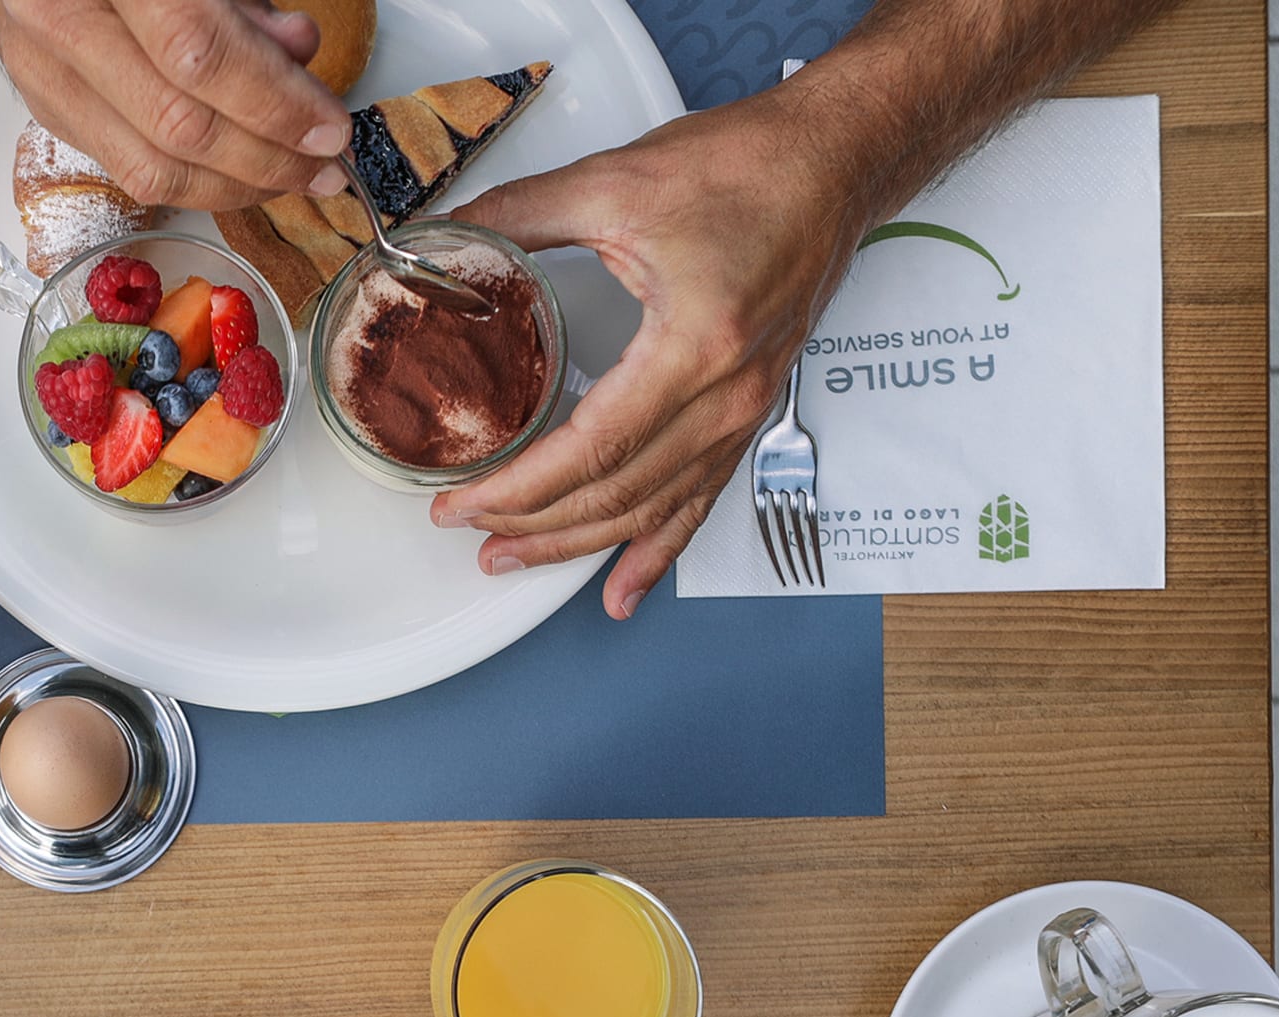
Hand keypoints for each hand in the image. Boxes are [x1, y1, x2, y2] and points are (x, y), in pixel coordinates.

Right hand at [0, 0, 352, 209]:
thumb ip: (240, 1)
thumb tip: (298, 51)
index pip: (196, 55)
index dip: (273, 102)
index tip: (329, 128)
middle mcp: (56, 22)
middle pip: (178, 126)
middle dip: (267, 158)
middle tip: (324, 163)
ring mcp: (43, 73)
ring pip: (151, 169)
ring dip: (237, 186)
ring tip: (293, 175)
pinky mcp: (46, 108)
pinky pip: (130, 171)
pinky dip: (196, 181)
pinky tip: (240, 171)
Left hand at [432, 92, 877, 618]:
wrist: (836, 162)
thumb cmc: (748, 167)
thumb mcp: (617, 181)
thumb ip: (521, 215)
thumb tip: (442, 237)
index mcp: (692, 348)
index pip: (587, 451)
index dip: (515, 489)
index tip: (459, 502)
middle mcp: (725, 397)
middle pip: (614, 496)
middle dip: (531, 526)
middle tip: (466, 532)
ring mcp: (744, 413)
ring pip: (650, 510)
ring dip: (578, 546)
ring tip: (511, 559)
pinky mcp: (750, 413)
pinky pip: (698, 502)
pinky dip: (656, 553)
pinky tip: (622, 592)